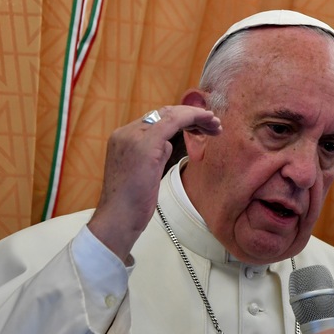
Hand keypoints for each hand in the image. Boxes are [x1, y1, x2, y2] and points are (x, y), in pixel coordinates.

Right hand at [88, 105, 221, 262]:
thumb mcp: (145, 173)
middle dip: (192, 116)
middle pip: (164, 113)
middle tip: (214, 124)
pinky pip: (173, 121)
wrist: (117, 219)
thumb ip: (155, 155)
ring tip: (216, 125)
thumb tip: (168, 145)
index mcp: (123, 138)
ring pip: (171, 114)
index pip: (156, 119)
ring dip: (196, 117)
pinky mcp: (145, 144)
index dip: (181, 119)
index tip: (201, 127)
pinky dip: (192, 118)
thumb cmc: (131, 204)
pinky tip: (208, 123)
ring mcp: (133, 136)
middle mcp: (126, 133)